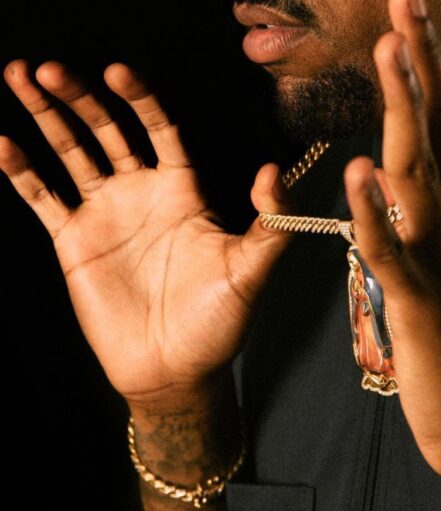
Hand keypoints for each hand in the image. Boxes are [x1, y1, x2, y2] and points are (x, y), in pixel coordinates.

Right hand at [1, 60, 290, 407]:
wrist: (174, 367)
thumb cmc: (217, 322)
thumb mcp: (251, 270)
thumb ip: (270, 222)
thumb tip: (272, 171)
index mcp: (183, 193)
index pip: (161, 129)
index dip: (141, 98)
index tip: (119, 72)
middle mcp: (141, 195)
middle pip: (108, 130)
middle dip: (80, 97)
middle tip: (49, 70)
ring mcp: (105, 216)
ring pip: (70, 152)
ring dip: (46, 116)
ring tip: (20, 76)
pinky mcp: (74, 242)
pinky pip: (42, 198)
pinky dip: (22, 172)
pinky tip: (4, 145)